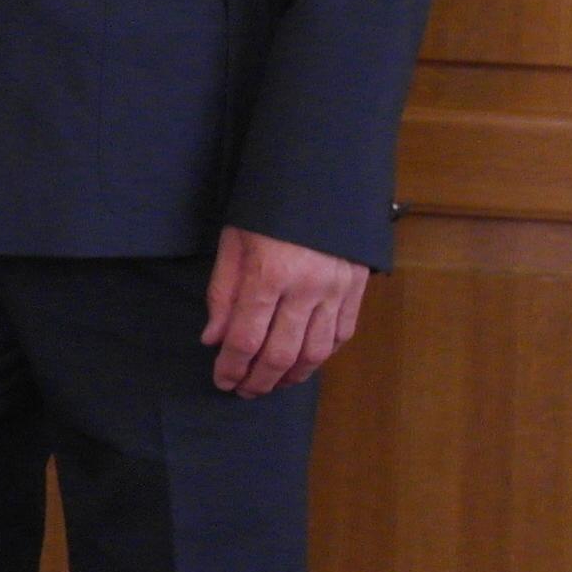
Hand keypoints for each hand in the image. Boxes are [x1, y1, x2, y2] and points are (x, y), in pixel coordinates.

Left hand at [203, 225, 368, 395]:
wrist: (320, 180)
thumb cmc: (267, 209)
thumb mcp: (233, 242)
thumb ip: (222, 292)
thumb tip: (214, 338)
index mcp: (269, 273)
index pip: (246, 337)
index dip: (232, 366)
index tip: (222, 381)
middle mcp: (307, 287)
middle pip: (281, 354)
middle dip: (259, 380)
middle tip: (244, 391)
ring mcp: (337, 290)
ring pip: (316, 352)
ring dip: (292, 376)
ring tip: (272, 383)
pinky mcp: (357, 288)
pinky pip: (342, 335)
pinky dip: (322, 356)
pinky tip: (304, 363)